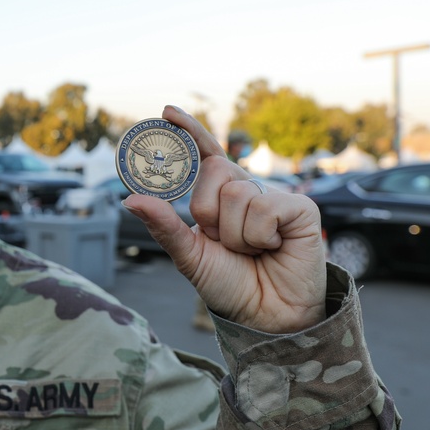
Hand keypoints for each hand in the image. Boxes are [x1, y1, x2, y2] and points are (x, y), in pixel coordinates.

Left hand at [122, 106, 326, 333]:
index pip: (204, 154)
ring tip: (251, 251)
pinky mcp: (300, 208)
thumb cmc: (231, 284)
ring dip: (234, 234)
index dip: (189, 130)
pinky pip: (263, 207)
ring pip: (236, 194)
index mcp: (220, 195)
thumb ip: (163, 226)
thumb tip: (129, 199)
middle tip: (225, 241)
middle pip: (213, 171)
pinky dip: (259, 236)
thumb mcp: (189, 255)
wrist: (266, 317)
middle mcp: (247, 189)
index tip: (166, 112)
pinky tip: (273, 248)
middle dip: (208, 213)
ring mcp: (275, 196)